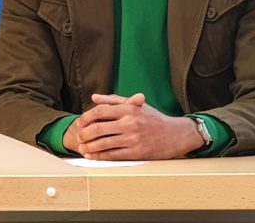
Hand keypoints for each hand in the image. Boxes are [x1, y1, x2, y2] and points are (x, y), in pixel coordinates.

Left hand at [63, 93, 203, 159]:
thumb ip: (113, 100)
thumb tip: (93, 98)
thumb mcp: (136, 105)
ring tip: (82, 148)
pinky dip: (99, 156)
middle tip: (78, 137)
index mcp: (129, 109)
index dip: (86, 117)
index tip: (79, 122)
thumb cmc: (154, 118)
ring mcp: (133, 139)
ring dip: (89, 147)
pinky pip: (113, 155)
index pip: (100, 111)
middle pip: (98, 128)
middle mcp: (130, 123)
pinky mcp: (137, 152)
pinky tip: (92, 156)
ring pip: (103, 143)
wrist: (176, 134)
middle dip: (84, 134)